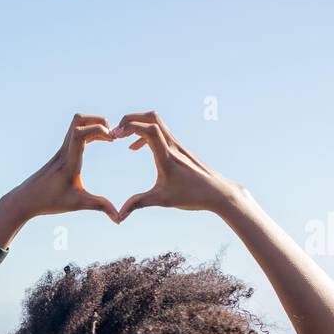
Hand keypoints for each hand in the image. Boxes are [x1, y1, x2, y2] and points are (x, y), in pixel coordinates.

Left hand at [0, 114, 119, 223]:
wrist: (24, 200)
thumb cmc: (49, 202)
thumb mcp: (77, 204)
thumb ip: (100, 207)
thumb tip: (119, 219)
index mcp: (69, 162)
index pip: (80, 133)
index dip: (98, 129)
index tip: (112, 139)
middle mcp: (64, 151)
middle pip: (78, 120)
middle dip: (98, 121)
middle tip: (111, 134)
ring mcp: (61, 150)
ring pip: (76, 124)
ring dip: (93, 125)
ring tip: (108, 137)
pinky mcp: (60, 153)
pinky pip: (75, 133)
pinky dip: (89, 132)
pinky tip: (98, 142)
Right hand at [113, 112, 239, 218]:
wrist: (218, 192)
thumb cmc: (192, 195)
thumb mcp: (162, 200)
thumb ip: (138, 204)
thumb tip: (119, 216)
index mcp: (167, 156)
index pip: (149, 129)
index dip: (130, 127)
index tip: (115, 136)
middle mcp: (173, 145)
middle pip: (152, 117)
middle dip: (131, 118)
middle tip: (116, 131)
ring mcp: (177, 145)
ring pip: (156, 123)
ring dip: (138, 125)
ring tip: (123, 138)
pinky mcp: (179, 149)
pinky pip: (160, 132)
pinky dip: (145, 134)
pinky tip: (137, 148)